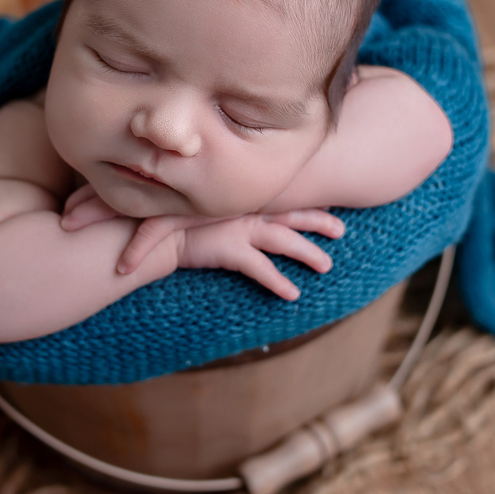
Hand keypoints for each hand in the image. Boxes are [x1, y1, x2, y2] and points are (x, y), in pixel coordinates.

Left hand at [60, 182, 244, 274]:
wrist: (271, 173)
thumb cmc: (235, 179)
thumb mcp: (200, 181)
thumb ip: (174, 183)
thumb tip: (148, 188)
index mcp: (164, 173)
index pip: (118, 178)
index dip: (89, 191)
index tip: (63, 204)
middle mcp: (165, 180)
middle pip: (113, 187)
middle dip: (82, 201)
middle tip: (56, 217)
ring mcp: (175, 194)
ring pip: (125, 204)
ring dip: (95, 215)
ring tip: (65, 229)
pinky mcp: (192, 212)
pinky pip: (157, 231)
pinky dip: (137, 249)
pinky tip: (121, 267)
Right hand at [176, 210, 345, 300]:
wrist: (153, 231)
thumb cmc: (177, 221)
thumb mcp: (206, 210)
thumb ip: (225, 213)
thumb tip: (235, 221)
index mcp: (243, 201)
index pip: (282, 199)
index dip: (305, 202)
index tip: (327, 204)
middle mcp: (246, 211)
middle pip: (291, 214)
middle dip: (318, 221)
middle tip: (341, 230)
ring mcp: (239, 229)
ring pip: (284, 240)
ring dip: (307, 252)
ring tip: (327, 266)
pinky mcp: (230, 249)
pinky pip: (261, 268)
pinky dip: (278, 282)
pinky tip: (293, 294)